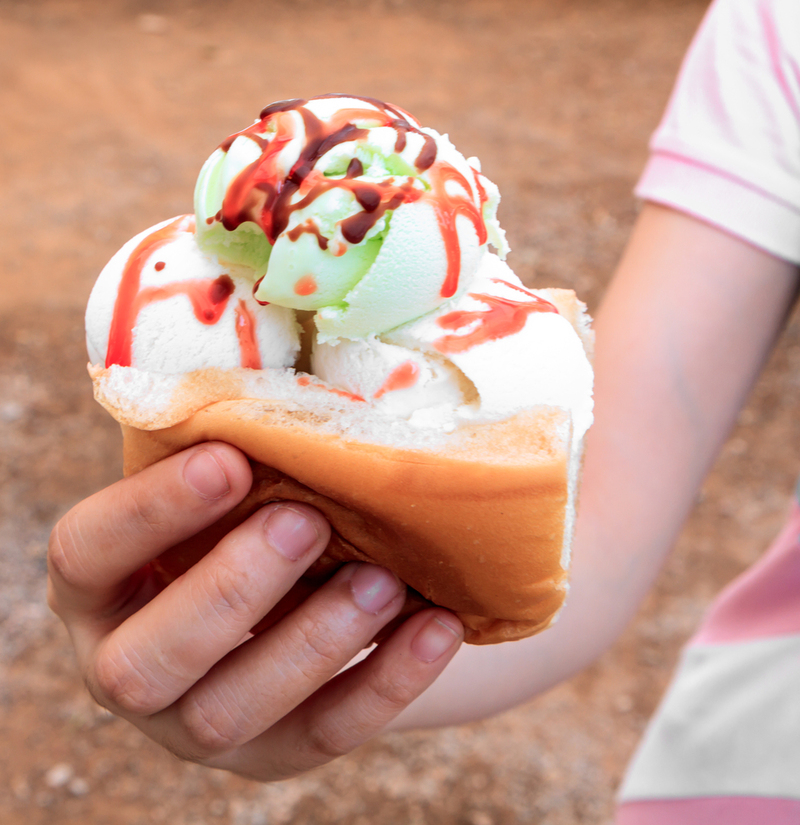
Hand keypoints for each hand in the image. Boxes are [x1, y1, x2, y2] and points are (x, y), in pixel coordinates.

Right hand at [47, 442, 463, 780]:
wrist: (289, 599)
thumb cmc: (245, 523)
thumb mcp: (224, 493)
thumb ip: (235, 459)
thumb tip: (298, 395)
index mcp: (102, 586)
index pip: (88, 553)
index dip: (150, 511)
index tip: (230, 459)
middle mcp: (127, 665)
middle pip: (148, 660)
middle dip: (232, 589)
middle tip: (306, 521)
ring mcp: (193, 725)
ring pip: (231, 710)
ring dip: (313, 641)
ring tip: (382, 580)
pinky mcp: (270, 754)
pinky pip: (323, 733)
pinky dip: (386, 680)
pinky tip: (436, 625)